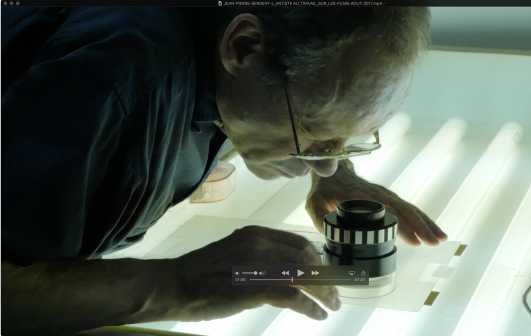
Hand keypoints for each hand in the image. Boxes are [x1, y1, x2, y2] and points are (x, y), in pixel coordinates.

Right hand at [167, 225, 339, 320]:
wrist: (174, 284)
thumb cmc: (199, 274)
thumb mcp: (233, 254)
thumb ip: (259, 258)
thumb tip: (283, 273)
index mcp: (257, 233)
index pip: (299, 243)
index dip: (317, 260)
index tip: (325, 274)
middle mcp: (263, 243)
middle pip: (307, 258)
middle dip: (326, 277)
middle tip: (334, 294)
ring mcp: (261, 264)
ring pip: (305, 276)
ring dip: (324, 293)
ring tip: (332, 306)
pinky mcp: (258, 287)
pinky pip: (294, 296)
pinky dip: (310, 307)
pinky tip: (317, 315)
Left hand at [306, 163, 446, 245]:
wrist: (332, 172)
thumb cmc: (323, 190)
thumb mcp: (314, 203)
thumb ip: (320, 217)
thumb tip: (330, 232)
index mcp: (361, 196)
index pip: (386, 211)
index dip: (401, 225)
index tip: (414, 240)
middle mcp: (377, 194)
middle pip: (403, 209)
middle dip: (421, 226)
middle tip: (434, 243)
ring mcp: (385, 195)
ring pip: (409, 208)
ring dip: (426, 223)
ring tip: (440, 239)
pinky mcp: (389, 198)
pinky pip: (408, 208)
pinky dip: (422, 219)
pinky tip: (433, 231)